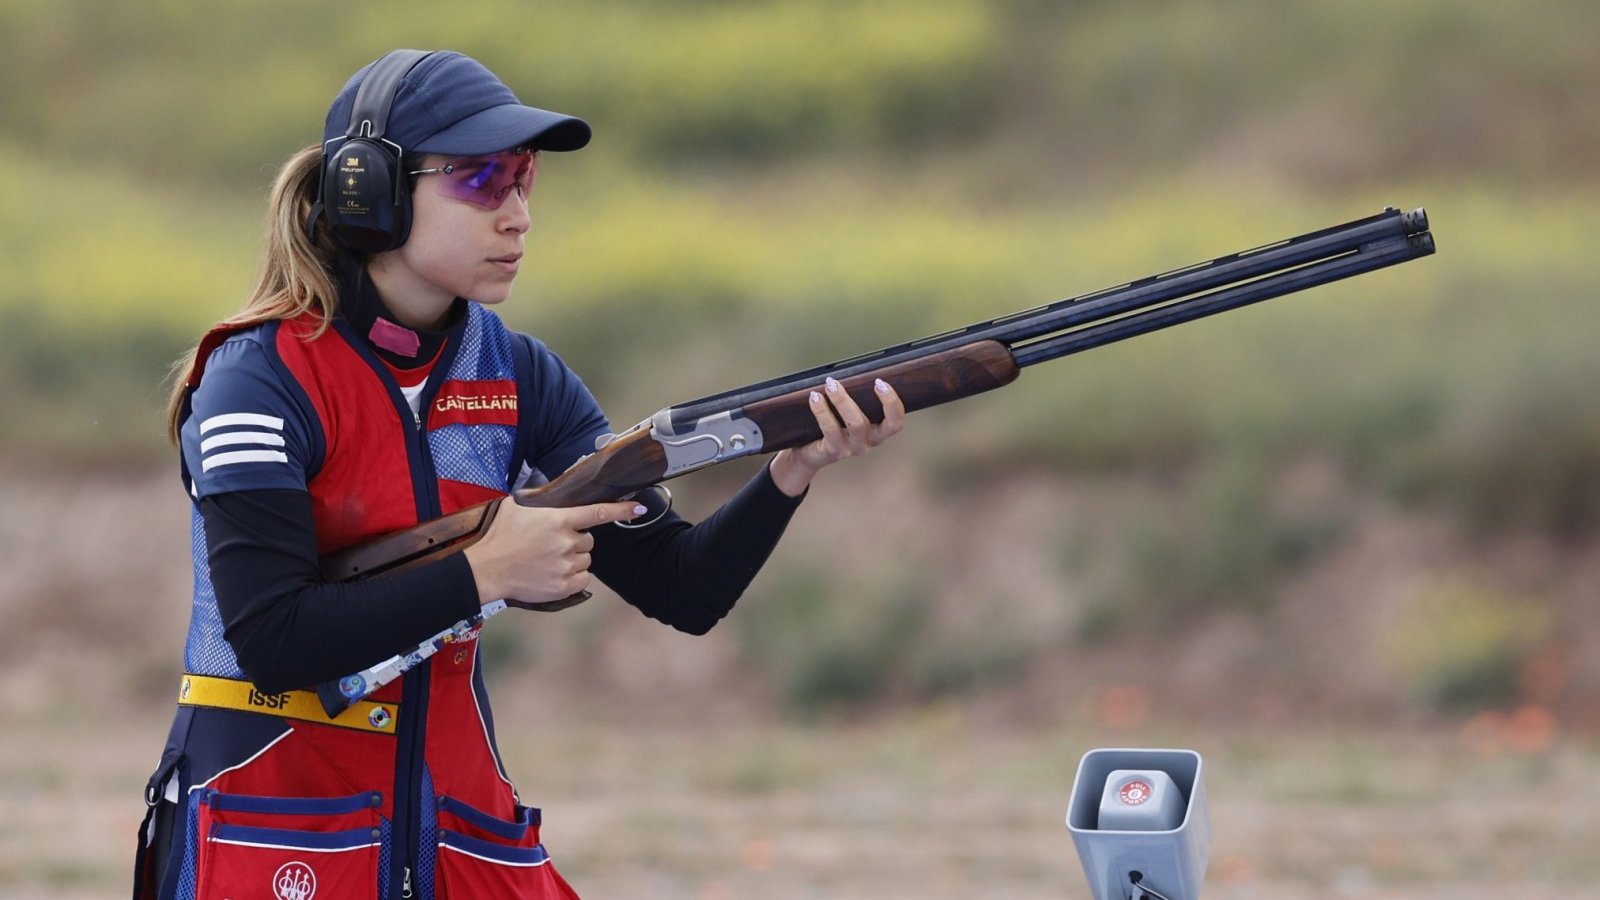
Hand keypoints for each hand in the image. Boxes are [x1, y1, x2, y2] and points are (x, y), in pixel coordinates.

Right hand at [463, 500, 643, 606]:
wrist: (486, 569)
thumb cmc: (499, 536)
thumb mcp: (516, 506)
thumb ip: (537, 499)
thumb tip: (546, 490)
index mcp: (558, 519)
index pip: (598, 513)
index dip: (622, 510)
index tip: (640, 508)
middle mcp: (566, 542)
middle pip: (590, 540)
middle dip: (576, 540)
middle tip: (552, 544)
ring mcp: (565, 566)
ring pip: (587, 560)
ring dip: (574, 559)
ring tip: (548, 559)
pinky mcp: (563, 587)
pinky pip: (583, 579)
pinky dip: (573, 577)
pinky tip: (553, 573)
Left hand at [769, 377, 904, 496]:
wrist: (806, 454)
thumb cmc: (829, 428)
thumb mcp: (846, 412)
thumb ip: (854, 398)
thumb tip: (851, 374)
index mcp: (876, 431)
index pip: (896, 421)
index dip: (893, 403)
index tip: (882, 382)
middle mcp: (867, 441)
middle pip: (885, 425)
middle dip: (884, 400)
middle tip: (872, 381)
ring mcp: (852, 448)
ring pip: (856, 424)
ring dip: (844, 400)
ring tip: (831, 384)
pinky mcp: (833, 451)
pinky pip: (831, 429)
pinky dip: (822, 410)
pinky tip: (815, 398)